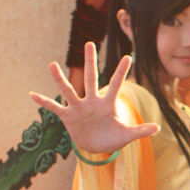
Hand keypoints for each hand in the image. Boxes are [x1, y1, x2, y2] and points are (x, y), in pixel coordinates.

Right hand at [30, 42, 158, 153]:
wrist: (96, 147)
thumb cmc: (112, 138)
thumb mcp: (127, 135)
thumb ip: (140, 131)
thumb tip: (157, 128)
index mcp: (107, 103)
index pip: (115, 85)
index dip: (121, 72)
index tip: (128, 57)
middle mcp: (92, 101)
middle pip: (91, 78)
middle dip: (90, 62)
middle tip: (90, 43)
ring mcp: (79, 107)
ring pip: (69, 90)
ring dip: (60, 79)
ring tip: (52, 64)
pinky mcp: (68, 116)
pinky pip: (54, 108)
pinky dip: (44, 102)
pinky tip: (32, 95)